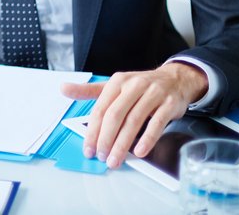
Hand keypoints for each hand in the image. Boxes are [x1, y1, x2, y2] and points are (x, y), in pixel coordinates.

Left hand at [60, 62, 207, 169]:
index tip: (88, 148)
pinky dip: (147, 139)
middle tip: (100, 156)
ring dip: (123, 144)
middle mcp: (134, 85)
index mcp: (117, 81)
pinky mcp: (169, 104)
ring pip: (134, 121)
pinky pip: (157, 123)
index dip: (92, 130)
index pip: (101, 108)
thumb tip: (63, 89)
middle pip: (115, 115)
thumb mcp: (114, 85)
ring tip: (115, 159)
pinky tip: (139, 151)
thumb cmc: (139, 86)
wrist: (175, 79)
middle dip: (105, 139)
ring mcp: (153, 94)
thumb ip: (89, 91)